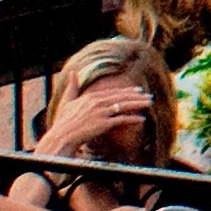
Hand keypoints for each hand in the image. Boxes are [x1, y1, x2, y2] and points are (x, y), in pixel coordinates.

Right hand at [35, 83, 151, 159]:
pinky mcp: (103, 123)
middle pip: (121, 97)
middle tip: (149, 96)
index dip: (126, 91)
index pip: (113, 92)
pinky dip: (133, 119)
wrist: (60, 137)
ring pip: (124, 106)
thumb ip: (72, 87)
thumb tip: (73, 72)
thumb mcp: (66, 102)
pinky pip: (122, 119)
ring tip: (149, 104)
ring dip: (138, 104)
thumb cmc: (62, 123)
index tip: (137, 91)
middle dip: (136, 96)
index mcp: (90, 97)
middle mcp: (97, 102)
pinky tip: (142, 119)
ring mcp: (101, 112)